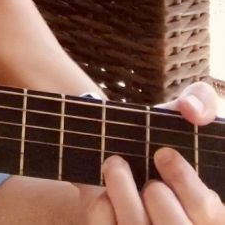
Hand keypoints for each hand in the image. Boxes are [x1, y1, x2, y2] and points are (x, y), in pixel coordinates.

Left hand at [82, 83, 223, 223]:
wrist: (124, 155)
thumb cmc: (160, 140)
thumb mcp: (181, 119)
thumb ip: (200, 101)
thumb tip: (192, 109)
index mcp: (209, 210)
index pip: (206, 209)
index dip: (183, 180)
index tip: (162, 153)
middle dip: (152, 192)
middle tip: (129, 162)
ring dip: (121, 191)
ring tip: (115, 166)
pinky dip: (102, 209)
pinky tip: (104, 193)